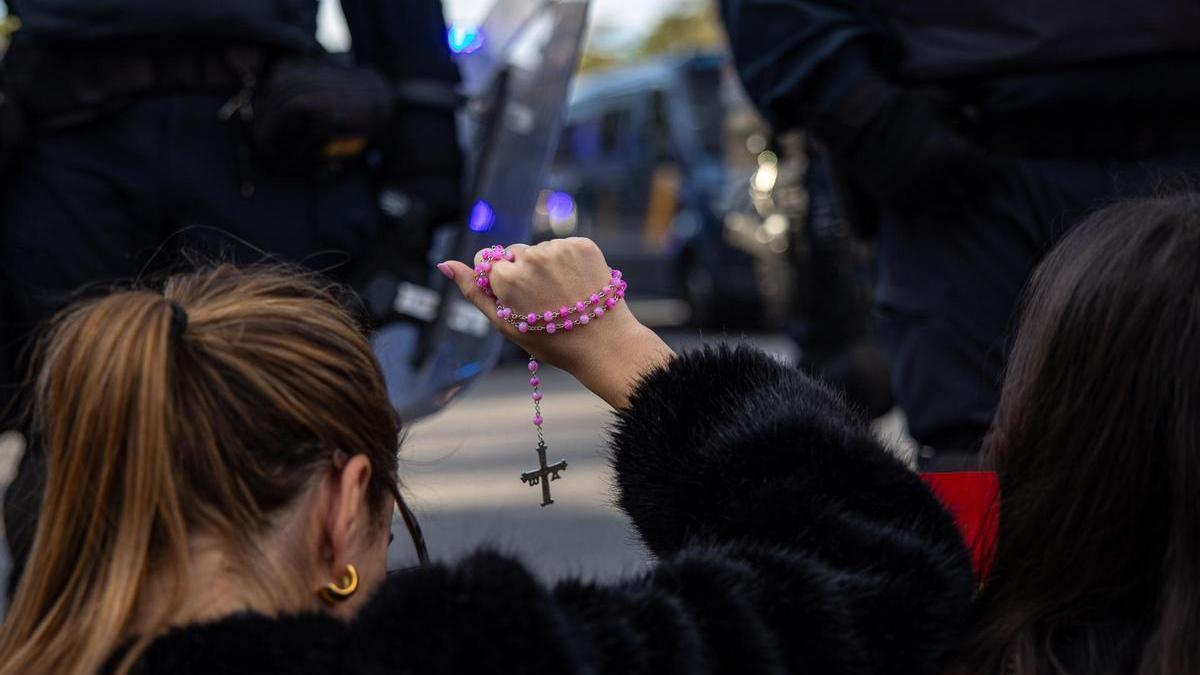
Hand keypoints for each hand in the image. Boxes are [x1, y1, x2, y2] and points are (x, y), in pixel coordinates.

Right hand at [440, 238, 673, 407]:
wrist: (604, 344)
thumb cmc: (550, 340)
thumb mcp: (504, 323)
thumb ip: (473, 291)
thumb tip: (444, 264)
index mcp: (507, 276)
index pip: (488, 261)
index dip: (501, 281)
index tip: (518, 298)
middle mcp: (531, 256)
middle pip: (514, 254)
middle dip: (523, 272)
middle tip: (543, 301)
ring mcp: (560, 249)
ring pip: (540, 250)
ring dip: (547, 267)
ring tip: (563, 295)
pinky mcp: (583, 245)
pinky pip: (565, 247)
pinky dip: (569, 262)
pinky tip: (577, 285)